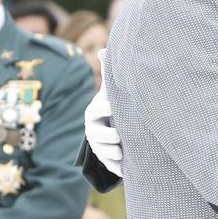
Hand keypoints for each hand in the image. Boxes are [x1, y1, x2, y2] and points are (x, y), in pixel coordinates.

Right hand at [85, 49, 122, 176]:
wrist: (113, 127)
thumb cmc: (114, 105)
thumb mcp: (111, 91)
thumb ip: (108, 73)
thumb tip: (103, 49)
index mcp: (94, 112)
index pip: (95, 111)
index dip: (104, 110)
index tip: (113, 108)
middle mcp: (93, 130)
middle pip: (95, 135)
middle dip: (106, 135)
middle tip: (119, 136)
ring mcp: (98, 146)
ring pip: (101, 151)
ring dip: (111, 153)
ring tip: (121, 152)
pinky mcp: (106, 160)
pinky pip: (108, 166)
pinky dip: (115, 168)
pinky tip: (124, 169)